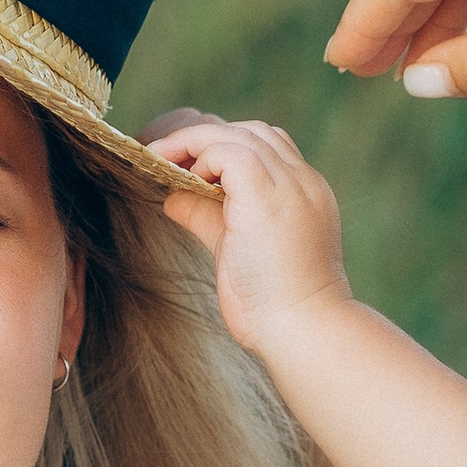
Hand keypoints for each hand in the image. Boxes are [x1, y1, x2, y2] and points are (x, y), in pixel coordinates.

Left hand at [144, 109, 355, 359]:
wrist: (304, 333)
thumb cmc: (275, 308)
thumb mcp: (235, 250)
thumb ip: (207, 216)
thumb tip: (172, 196)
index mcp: (305, 196)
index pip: (268, 150)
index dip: (224, 151)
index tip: (187, 168)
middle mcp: (303, 183)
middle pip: (254, 133)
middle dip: (206, 139)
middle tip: (164, 156)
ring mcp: (290, 185)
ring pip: (239, 134)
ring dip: (195, 142)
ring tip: (161, 159)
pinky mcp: (266, 194)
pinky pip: (226, 151)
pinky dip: (197, 155)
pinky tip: (176, 174)